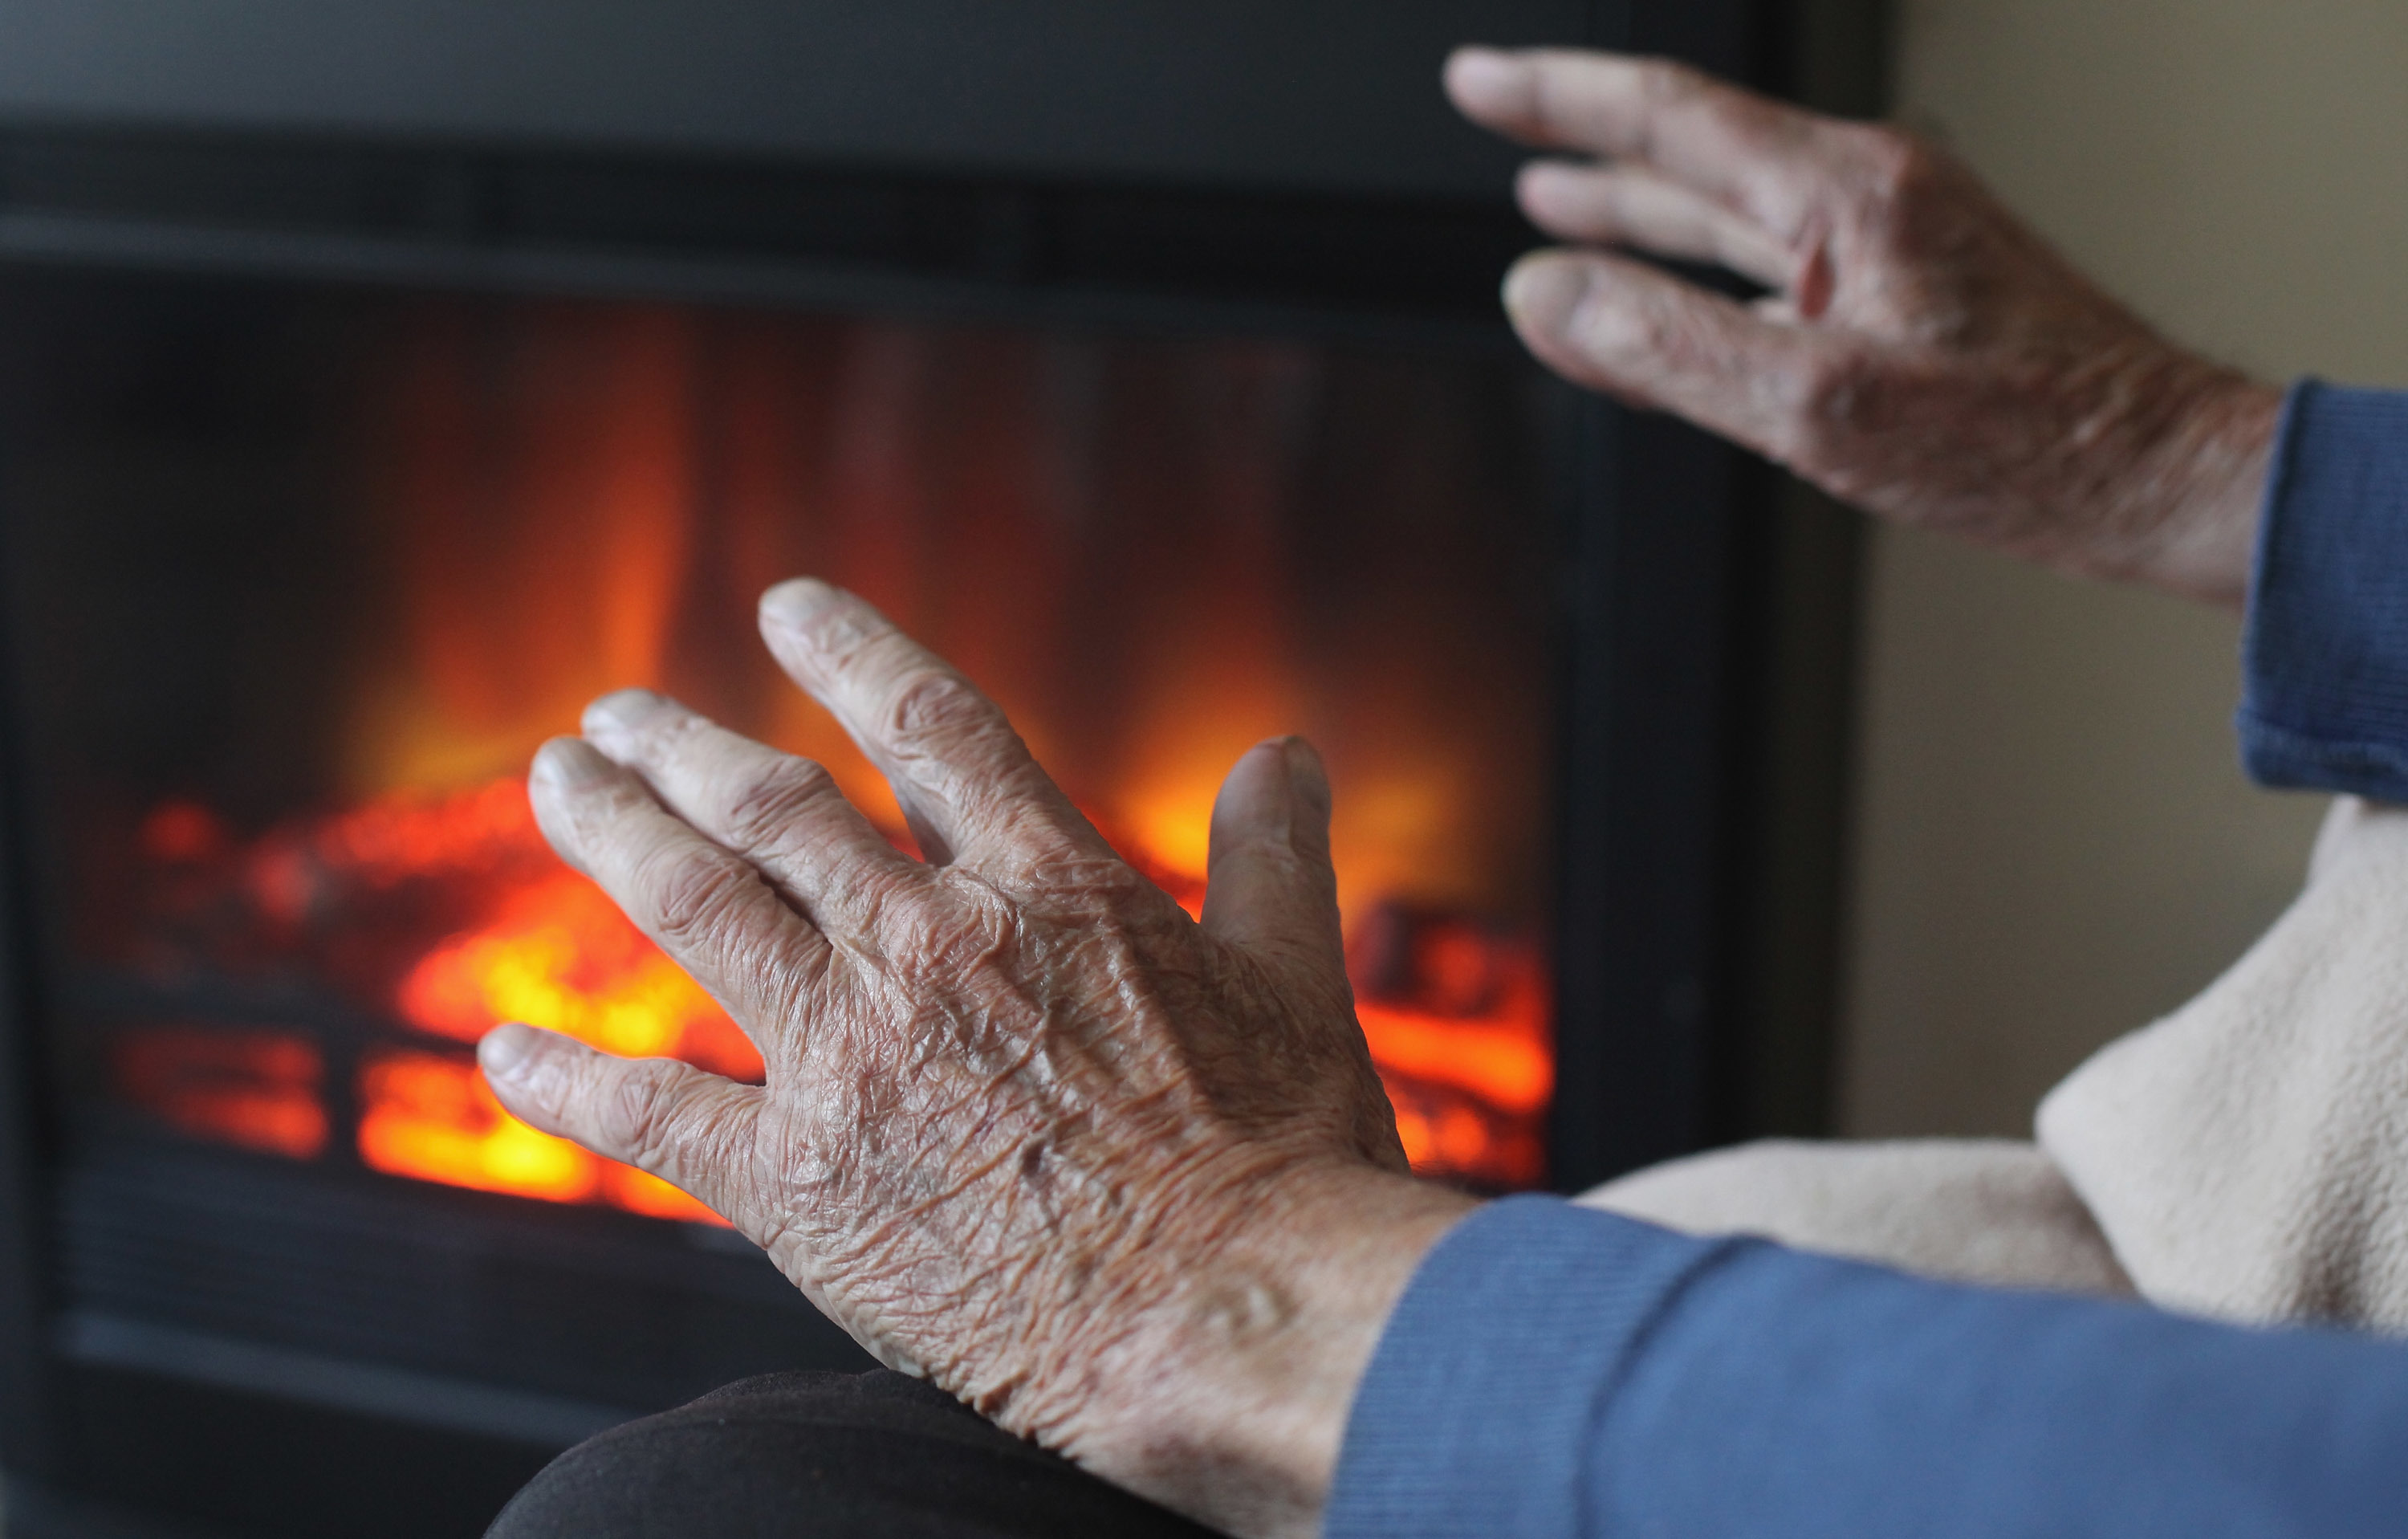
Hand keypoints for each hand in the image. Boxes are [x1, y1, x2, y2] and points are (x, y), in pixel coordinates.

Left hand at [477, 579, 1475, 1537]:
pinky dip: (567, 1077)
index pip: (930, 727)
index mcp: (1053, 887)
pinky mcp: (798, 1182)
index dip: (850, 653)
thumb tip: (1286, 749)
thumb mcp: (1296, 981)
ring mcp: (852, 1057)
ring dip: (614, 834)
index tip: (787, 609)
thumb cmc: (1281, 1162)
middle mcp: (930, 945)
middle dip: (681, 747)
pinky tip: (501, 1050)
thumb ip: (1275, 855)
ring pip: (696, 907)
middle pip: (774, 807)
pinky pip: (651, 1109)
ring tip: (556, 782)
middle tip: (615, 718)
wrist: (1226, 1322)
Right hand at [1446, 47, 2282, 607]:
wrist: (2157, 474)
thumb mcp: (1818, 408)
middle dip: (1583, 138)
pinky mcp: (1907, 294)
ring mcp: (1892, 243)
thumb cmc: (2027, 443)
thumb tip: (1548, 297)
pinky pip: (1769, 265)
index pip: (1667, 117)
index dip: (1557, 96)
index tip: (1480, 83)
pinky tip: (1665, 290)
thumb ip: (1668, 346)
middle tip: (1498, 119)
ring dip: (1636, 204)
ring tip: (1554, 197)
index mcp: (1848, 196)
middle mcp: (1871, 197)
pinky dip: (1698, 269)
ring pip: (1728, 210)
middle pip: (1691, 150)